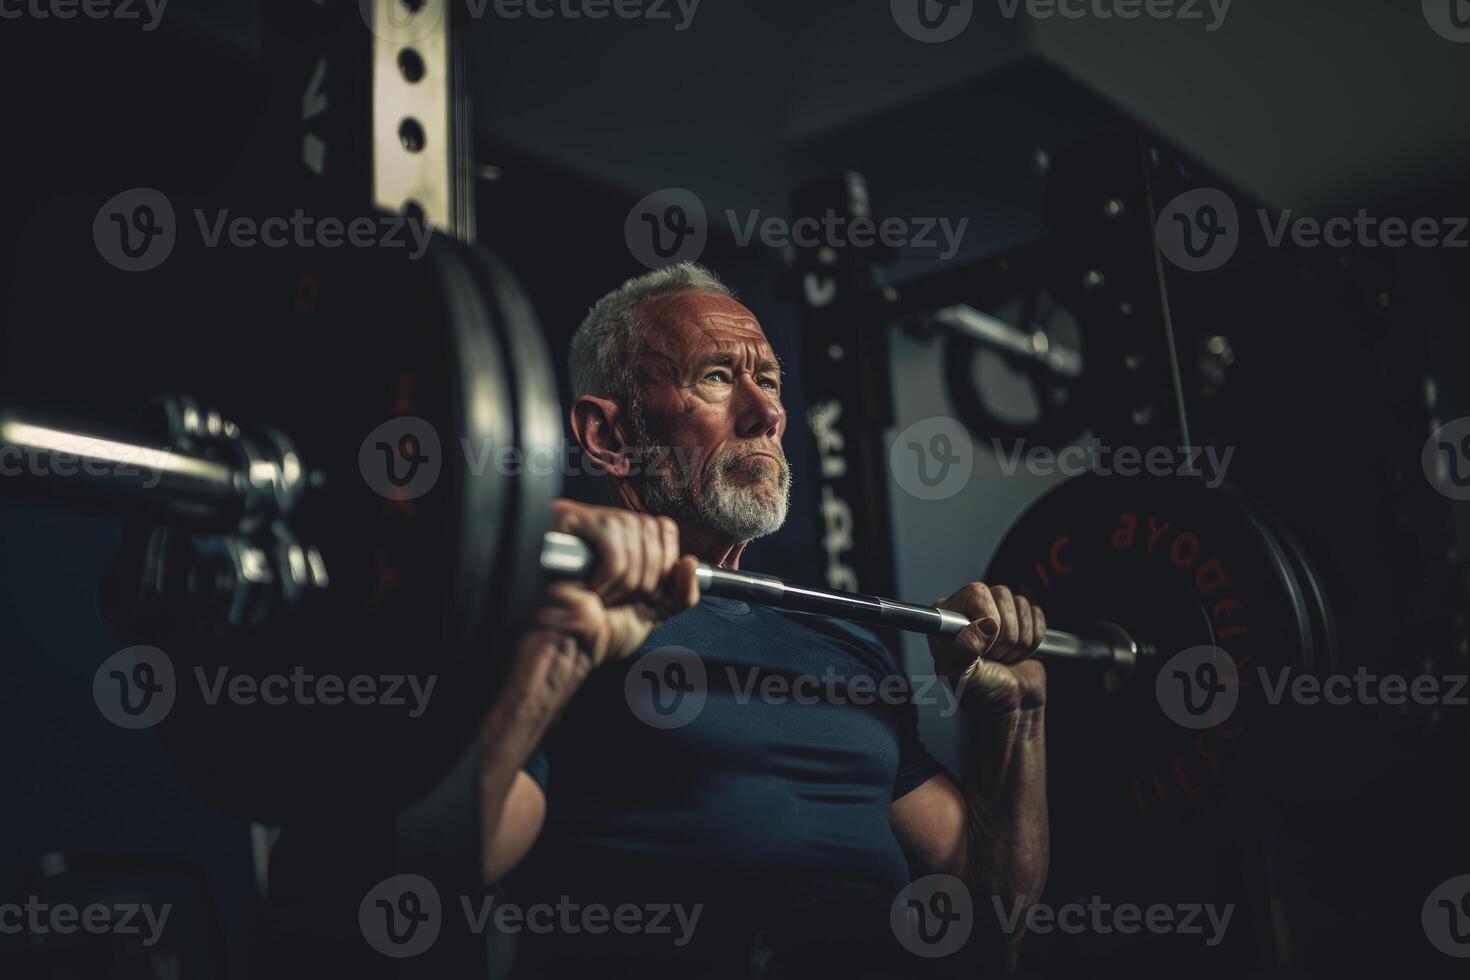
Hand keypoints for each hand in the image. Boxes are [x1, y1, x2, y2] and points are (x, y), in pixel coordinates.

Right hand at [531, 499, 699, 670]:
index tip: (647, 590)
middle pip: (651, 527)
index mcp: (626, 542)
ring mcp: (585, 522)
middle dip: (646, 575)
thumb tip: (690, 563)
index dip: (664, 562)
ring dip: (625, 579)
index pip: (663, 527)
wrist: (566, 647)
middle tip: (621, 598)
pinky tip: (591, 587)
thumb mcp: (653, 612)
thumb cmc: (598, 631)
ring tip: (603, 595)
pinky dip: (609, 573)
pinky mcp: (566, 521)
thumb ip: (680, 593)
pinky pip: (610, 537)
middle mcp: (606, 526)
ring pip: (632, 533)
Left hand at [927, 583, 1046, 716]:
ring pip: (1021, 604)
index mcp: (947, 619)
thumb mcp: (961, 675)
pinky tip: (1019, 653)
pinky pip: (1037, 614)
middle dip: (1005, 634)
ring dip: (1020, 640)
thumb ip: (965, 648)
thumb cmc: (981, 694)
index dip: (987, 618)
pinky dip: (1034, 639)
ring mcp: (997, 614)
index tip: (985, 646)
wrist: (1010, 708)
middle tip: (995, 656)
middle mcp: (970, 610)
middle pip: (1002, 595)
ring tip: (1005, 657)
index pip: (975, 592)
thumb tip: (985, 624)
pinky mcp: (1021, 621)